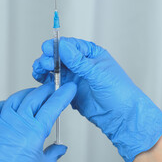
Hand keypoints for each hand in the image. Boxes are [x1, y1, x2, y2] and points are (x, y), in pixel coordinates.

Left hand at [0, 82, 76, 161]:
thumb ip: (52, 154)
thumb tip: (59, 148)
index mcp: (33, 134)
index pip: (52, 106)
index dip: (62, 95)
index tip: (68, 89)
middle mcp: (15, 126)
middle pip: (34, 98)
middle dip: (46, 91)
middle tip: (52, 89)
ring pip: (15, 99)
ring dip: (27, 95)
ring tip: (34, 96)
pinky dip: (6, 104)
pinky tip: (11, 107)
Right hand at [32, 37, 161, 161]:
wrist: (121, 116)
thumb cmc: (119, 92)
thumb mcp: (98, 73)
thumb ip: (78, 61)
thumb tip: (63, 46)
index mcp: (91, 54)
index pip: (71, 45)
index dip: (57, 46)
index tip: (47, 48)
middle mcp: (81, 64)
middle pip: (59, 56)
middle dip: (49, 58)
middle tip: (45, 63)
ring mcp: (75, 78)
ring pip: (54, 69)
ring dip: (45, 69)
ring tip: (39, 71)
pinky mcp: (70, 91)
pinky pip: (55, 84)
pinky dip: (47, 82)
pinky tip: (42, 81)